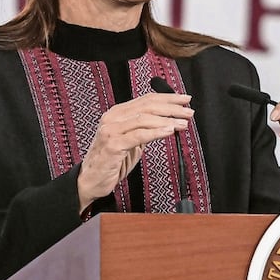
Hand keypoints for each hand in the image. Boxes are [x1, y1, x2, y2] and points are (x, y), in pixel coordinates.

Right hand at [77, 92, 192, 212]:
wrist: (90, 180)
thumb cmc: (112, 161)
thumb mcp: (131, 140)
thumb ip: (144, 128)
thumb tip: (168, 120)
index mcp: (117, 113)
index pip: (146, 99)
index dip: (167, 98)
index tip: (184, 100)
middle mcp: (112, 118)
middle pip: (147, 106)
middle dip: (171, 107)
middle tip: (188, 111)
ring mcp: (111, 130)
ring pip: (144, 119)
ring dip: (167, 120)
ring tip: (183, 123)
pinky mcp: (113, 145)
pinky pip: (139, 136)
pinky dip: (156, 132)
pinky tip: (169, 131)